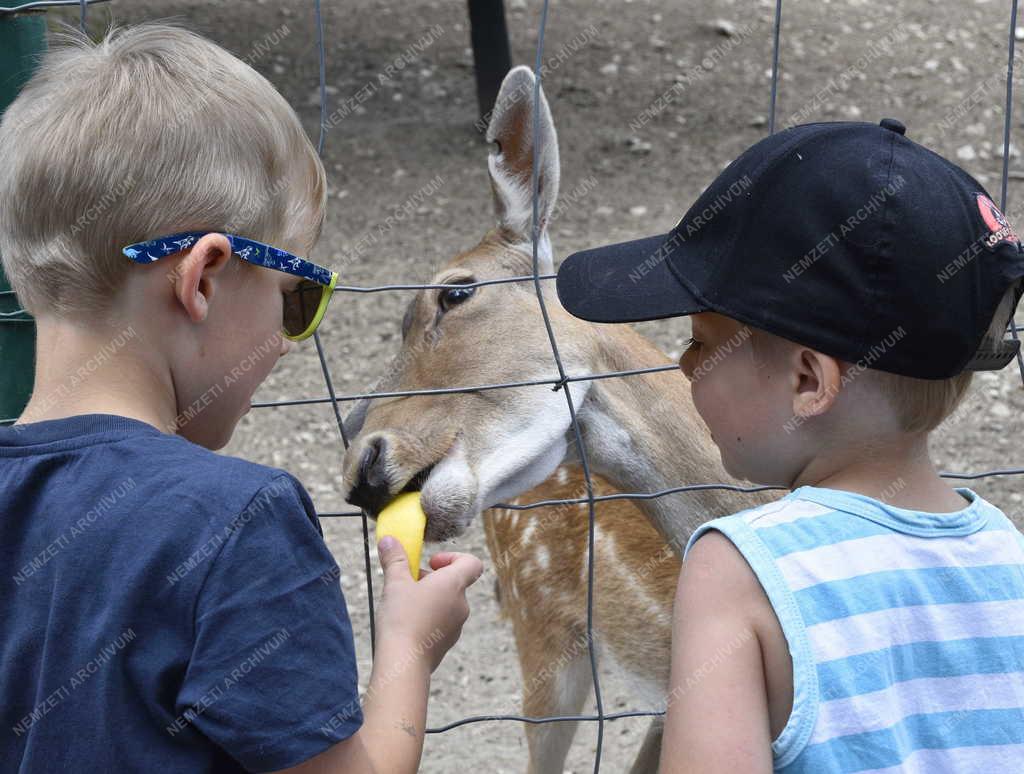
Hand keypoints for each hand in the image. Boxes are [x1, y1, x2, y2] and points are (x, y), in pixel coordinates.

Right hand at [375, 537, 483, 673]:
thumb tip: (390, 539)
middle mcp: (461, 605)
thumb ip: (395, 559)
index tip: (431, 563)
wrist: (404, 664)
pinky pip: (442, 622)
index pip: (472, 563)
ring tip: (403, 604)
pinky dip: (428, 617)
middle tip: (407, 582)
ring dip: (428, 598)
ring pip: (447, 603)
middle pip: (454, 583)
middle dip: (431, 579)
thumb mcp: (395, 583)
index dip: (454, 557)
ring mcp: (456, 626)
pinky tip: (406, 624)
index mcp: (454, 585)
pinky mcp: (446, 643)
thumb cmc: (402, 619)